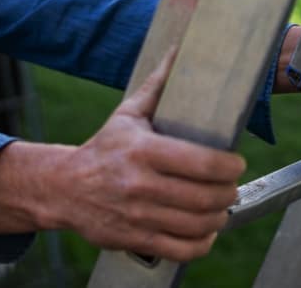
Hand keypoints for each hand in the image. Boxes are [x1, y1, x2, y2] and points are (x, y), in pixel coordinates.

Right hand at [51, 50, 245, 261]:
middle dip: (228, 191)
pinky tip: (204, 230)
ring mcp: (139, 216)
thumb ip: (157, 85)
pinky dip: (202, 242)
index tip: (236, 162)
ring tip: (220, 205)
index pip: (202, 163)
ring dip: (219, 216)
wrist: (65, 188)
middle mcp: (141, 185)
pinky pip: (183, 249)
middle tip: (230, 184)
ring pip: (199, 224)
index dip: (229, 166)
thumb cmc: (104, 149)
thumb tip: (179, 51)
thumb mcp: (127, 115)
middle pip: (206, 196)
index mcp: (143, 151)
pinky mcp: (137, 239)